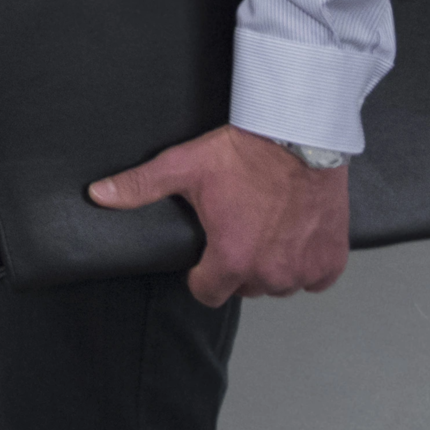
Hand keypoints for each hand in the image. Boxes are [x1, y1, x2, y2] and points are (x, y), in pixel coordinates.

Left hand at [89, 125, 351, 306]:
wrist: (299, 135)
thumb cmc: (244, 152)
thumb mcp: (183, 167)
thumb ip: (139, 187)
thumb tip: (98, 196)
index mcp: (231, 260)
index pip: (207, 293)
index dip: (202, 274)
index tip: (207, 254)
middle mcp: (270, 274)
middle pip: (245, 287)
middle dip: (239, 266)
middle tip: (239, 228)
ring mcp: (304, 270)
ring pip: (281, 284)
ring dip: (274, 265)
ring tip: (268, 227)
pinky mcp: (331, 261)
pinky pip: (315, 278)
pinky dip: (307, 262)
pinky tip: (295, 235)